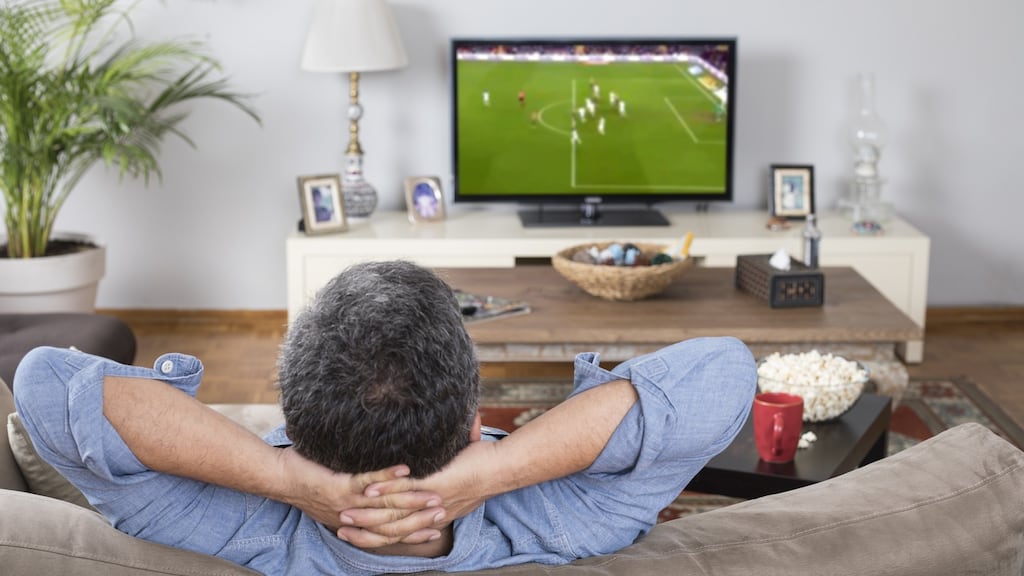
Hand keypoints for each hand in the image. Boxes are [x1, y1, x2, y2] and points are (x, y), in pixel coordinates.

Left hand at [274, 447, 443, 545]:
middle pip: (394, 523)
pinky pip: (368, 481)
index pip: (390, 533)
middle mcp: (354, 517)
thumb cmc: (308, 482)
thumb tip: (378, 492)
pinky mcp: (339, 486)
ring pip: (386, 505)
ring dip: (412, 499)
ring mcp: (348, 503)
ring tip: (433, 493)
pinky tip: (405, 469)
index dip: (415, 531)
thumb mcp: (337, 498)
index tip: (437, 526)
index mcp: (354, 523)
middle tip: (443, 511)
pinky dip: (388, 476)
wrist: (279, 478)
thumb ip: (358, 498)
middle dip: (421, 518)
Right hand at [341, 440, 499, 535]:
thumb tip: (430, 469)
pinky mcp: (434, 485)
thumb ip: (442, 478)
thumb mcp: (457, 480)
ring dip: (366, 515)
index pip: (399, 533)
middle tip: (342, 529)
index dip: (376, 536)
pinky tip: (366, 490)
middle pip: (390, 530)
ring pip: (392, 515)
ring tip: (345, 513)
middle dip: (364, 531)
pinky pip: (403, 492)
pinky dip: (383, 490)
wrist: (501, 468)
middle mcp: (431, 515)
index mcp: (435, 517)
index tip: (356, 533)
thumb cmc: (482, 469)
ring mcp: (431, 501)